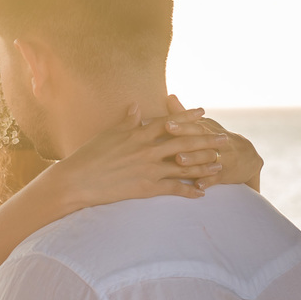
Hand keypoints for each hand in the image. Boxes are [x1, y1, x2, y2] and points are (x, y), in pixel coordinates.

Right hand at [49, 101, 229, 210]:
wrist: (77, 181)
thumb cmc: (88, 156)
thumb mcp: (108, 134)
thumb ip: (127, 121)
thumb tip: (136, 106)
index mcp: (138, 134)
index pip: (169, 122)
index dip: (187, 117)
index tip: (203, 113)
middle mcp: (148, 150)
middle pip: (184, 143)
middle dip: (206, 140)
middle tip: (224, 139)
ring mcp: (149, 169)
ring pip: (184, 166)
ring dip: (204, 166)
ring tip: (220, 165)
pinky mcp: (146, 188)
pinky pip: (173, 189)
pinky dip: (189, 191)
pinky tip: (201, 193)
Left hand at [163, 94, 262, 190]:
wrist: (248, 158)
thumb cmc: (216, 139)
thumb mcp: (204, 125)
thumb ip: (184, 114)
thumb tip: (169, 96)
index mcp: (208, 130)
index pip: (195, 126)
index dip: (182, 125)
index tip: (167, 124)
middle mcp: (216, 142)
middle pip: (200, 140)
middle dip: (185, 139)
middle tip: (170, 138)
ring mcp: (222, 158)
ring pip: (207, 158)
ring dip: (194, 159)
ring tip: (179, 160)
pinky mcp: (226, 174)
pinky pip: (217, 178)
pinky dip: (208, 181)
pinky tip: (198, 186)